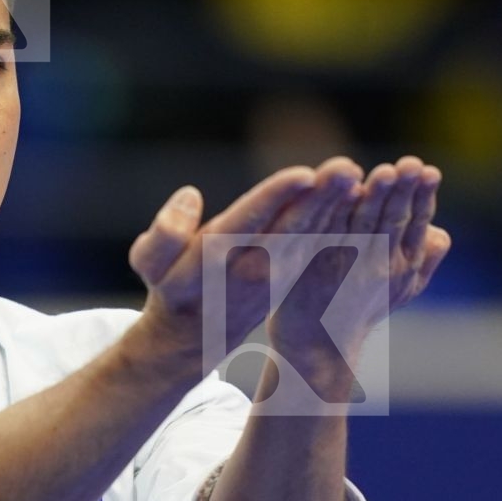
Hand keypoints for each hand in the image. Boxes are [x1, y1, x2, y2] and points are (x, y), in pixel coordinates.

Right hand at [127, 158, 364, 367]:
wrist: (195, 332)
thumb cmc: (170, 283)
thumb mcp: (149, 263)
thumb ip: (165, 233)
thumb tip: (190, 196)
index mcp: (215, 258)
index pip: (248, 221)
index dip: (276, 197)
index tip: (304, 174)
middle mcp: (251, 266)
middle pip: (290, 227)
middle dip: (318, 198)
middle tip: (345, 169)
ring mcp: (277, 273)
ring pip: (308, 236)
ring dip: (333, 207)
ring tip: (353, 177)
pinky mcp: (291, 273)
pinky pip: (315, 245)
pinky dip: (333, 223)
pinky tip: (353, 198)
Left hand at [266, 154, 451, 366]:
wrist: (318, 342)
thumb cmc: (361, 308)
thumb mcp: (402, 290)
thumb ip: (424, 261)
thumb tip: (442, 234)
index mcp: (405, 267)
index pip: (416, 223)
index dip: (423, 197)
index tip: (429, 170)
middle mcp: (381, 266)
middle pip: (394, 220)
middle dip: (403, 191)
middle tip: (410, 165)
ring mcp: (349, 266)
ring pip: (365, 225)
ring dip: (376, 199)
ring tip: (384, 173)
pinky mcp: (319, 265)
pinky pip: (331, 231)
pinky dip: (340, 211)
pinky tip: (346, 191)